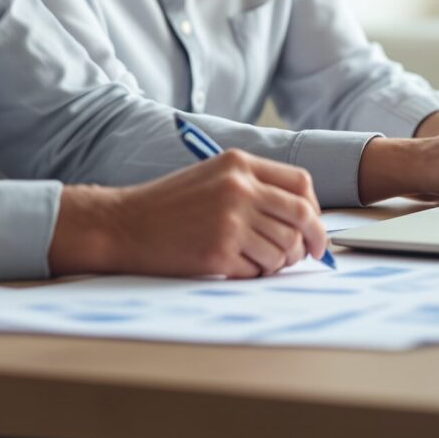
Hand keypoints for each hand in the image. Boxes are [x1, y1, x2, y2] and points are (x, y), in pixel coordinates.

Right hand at [47, 151, 327, 278]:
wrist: (124, 224)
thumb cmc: (167, 205)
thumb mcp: (212, 177)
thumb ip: (253, 186)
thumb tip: (302, 217)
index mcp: (238, 164)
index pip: (301, 184)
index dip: (314, 210)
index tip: (313, 228)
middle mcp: (239, 188)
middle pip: (302, 217)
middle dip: (311, 241)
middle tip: (309, 255)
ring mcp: (230, 220)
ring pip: (284, 249)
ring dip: (278, 262)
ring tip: (255, 260)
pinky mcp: (220, 252)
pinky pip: (259, 270)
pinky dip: (254, 273)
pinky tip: (234, 266)